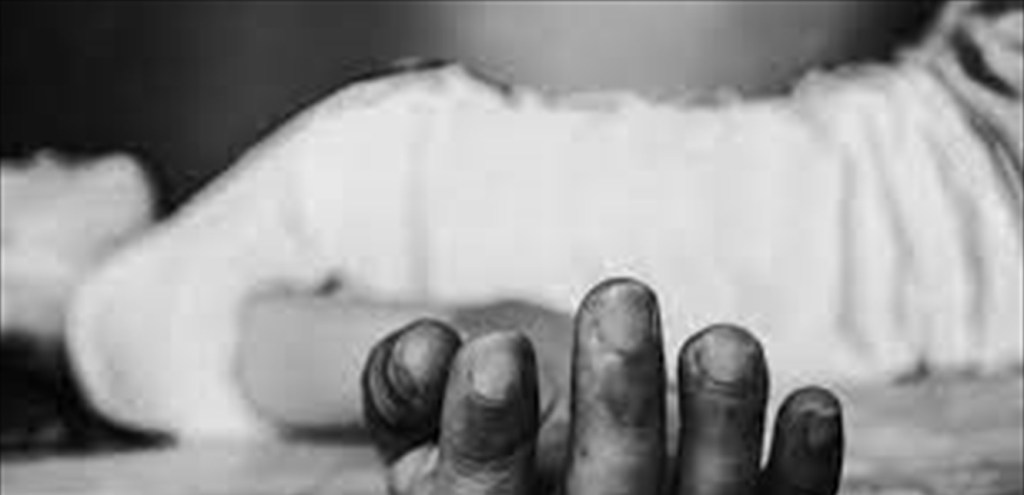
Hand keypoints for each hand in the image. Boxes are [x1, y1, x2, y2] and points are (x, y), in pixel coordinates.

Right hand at [361, 278, 843, 493]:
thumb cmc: (488, 462)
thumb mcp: (419, 440)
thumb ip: (404, 394)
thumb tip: (430, 345)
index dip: (485, 429)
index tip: (496, 349)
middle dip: (616, 404)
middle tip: (620, 296)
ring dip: (722, 427)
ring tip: (723, 342)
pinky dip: (804, 469)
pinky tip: (812, 404)